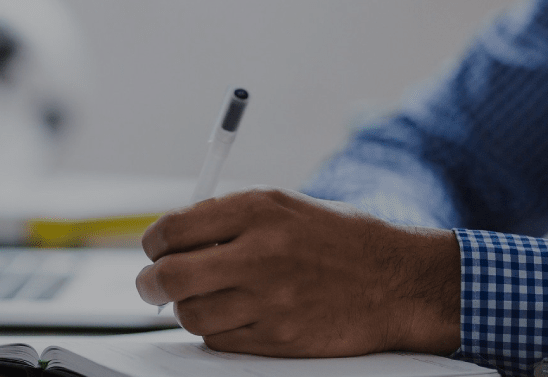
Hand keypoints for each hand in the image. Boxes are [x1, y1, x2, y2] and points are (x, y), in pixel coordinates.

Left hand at [136, 187, 460, 356]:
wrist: (396, 282)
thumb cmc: (338, 240)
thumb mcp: (284, 206)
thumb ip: (228, 218)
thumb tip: (172, 239)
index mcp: (258, 209)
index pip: (174, 228)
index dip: (153, 243)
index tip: (154, 249)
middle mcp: (259, 252)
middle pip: (170, 276)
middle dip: (150, 283)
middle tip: (151, 285)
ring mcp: (268, 299)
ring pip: (190, 314)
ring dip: (185, 309)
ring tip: (201, 299)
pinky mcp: (277, 338)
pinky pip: (219, 340)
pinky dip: (215, 330)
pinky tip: (233, 315)